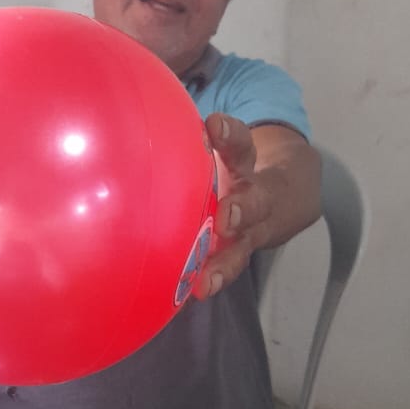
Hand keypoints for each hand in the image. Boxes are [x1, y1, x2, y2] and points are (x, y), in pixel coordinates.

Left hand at [195, 113, 273, 298]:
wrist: (290, 194)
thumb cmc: (235, 163)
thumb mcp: (223, 144)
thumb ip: (188, 137)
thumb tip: (119, 115)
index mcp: (246, 162)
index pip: (241, 143)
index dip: (230, 135)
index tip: (214, 126)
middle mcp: (254, 195)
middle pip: (255, 201)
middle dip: (243, 208)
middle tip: (227, 217)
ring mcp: (251, 229)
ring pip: (243, 246)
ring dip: (225, 263)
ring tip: (207, 281)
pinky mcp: (240, 251)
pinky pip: (228, 267)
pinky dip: (213, 279)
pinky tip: (194, 293)